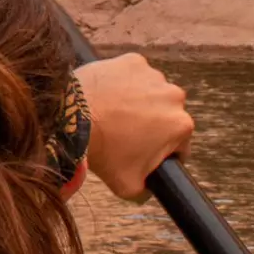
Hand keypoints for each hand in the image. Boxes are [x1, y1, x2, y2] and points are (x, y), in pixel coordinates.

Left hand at [76, 53, 193, 199]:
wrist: (72, 118)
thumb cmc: (102, 153)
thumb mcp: (128, 187)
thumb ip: (146, 192)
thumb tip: (149, 190)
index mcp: (182, 126)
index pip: (179, 144)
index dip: (162, 152)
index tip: (143, 153)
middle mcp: (174, 96)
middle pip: (166, 115)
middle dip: (152, 125)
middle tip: (124, 134)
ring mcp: (154, 75)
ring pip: (150, 93)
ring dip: (139, 101)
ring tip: (113, 114)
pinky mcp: (133, 60)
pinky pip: (132, 75)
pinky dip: (123, 83)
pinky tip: (108, 95)